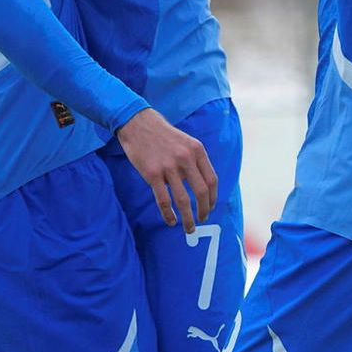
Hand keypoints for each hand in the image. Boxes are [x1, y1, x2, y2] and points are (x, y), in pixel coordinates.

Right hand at [114, 108, 217, 232]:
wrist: (138, 123)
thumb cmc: (163, 135)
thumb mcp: (186, 142)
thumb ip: (195, 161)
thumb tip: (202, 187)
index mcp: (197, 150)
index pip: (212, 180)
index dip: (213, 198)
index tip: (211, 207)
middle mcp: (185, 158)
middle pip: (201, 192)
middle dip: (204, 210)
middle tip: (202, 220)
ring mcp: (168, 167)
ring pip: (183, 200)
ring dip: (188, 218)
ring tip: (189, 228)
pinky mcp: (152, 174)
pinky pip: (163, 200)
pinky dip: (168, 214)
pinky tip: (171, 221)